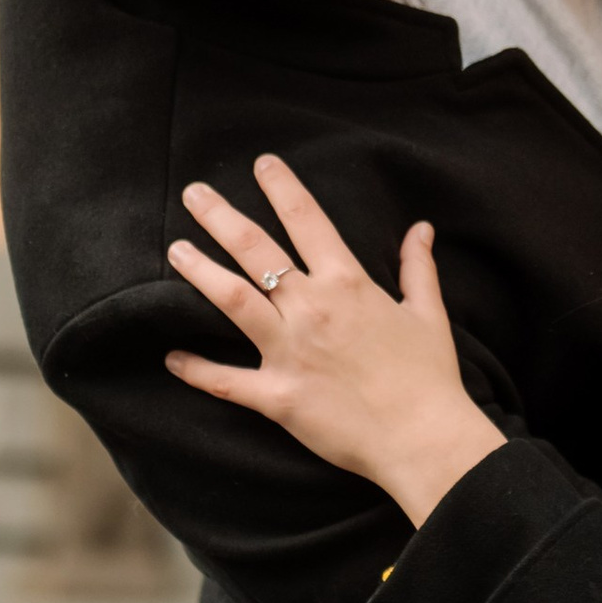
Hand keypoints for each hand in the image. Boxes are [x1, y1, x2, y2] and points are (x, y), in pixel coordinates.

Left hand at [167, 159, 504, 527]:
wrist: (424, 439)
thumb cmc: (430, 377)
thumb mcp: (429, 314)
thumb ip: (418, 268)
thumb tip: (421, 228)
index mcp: (348, 284)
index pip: (307, 220)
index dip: (282, 187)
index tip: (261, 163)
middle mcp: (312, 309)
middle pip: (256, 250)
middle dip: (221, 216)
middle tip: (193, 193)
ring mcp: (289, 352)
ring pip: (233, 300)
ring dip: (200, 272)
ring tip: (176, 250)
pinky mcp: (277, 396)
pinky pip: (226, 381)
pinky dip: (196, 369)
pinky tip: (171, 357)